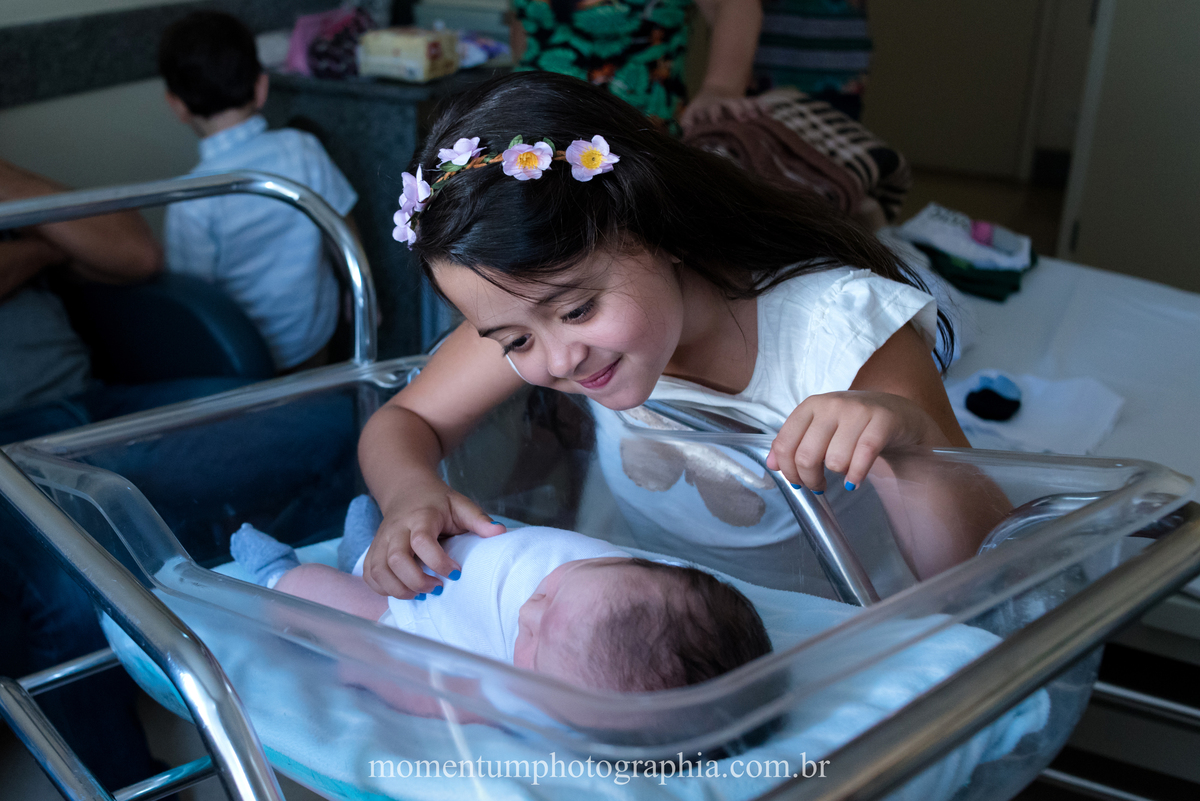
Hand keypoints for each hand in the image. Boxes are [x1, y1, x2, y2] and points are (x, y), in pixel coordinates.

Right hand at [360, 480, 504, 598]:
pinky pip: (370, 575)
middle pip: (396, 559)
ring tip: (422, 593)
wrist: (406, 490)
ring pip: (379, 570)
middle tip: (438, 588)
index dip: (438, 561)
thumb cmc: (436, 502)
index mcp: (420, 517)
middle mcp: (396, 529)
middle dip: (417, 581)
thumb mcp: (460, 504)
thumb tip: (499, 533)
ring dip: (399, 589)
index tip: (456, 572)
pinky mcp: (373, 551)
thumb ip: (478, 519)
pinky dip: (383, 588)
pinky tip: (404, 590)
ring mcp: (381, 541)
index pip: (422, 541)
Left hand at [679, 89, 760, 130]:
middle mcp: (724, 103)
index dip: (714, 114)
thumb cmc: (699, 112)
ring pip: (745, 102)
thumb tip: (686, 133)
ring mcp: (737, 102)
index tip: (716, 121)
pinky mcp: (747, 103)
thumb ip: (688, 123)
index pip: (712, 109)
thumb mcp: (690, 115)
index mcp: (710, 107)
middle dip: (737, 110)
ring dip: (751, 108)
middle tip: (743, 118)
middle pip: (731, 104)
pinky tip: (770, 112)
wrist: (713, 93)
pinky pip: (757, 102)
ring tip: (758, 117)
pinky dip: (763, 106)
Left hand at [765, 391, 946, 492]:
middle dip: (810, 480)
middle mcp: (831, 404)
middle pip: (806, 456)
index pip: (784, 444)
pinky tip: (855, 481)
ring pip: (834, 460)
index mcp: (811, 406)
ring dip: (837, 476)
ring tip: (843, 474)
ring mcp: (858, 411)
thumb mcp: (820, 429)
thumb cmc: (852, 425)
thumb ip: (794, 444)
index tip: (797, 482)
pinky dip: (856, 475)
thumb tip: (771, 465)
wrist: (897, 412)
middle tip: (819, 485)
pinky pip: (863, 456)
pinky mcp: (883, 421)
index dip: (787, 471)